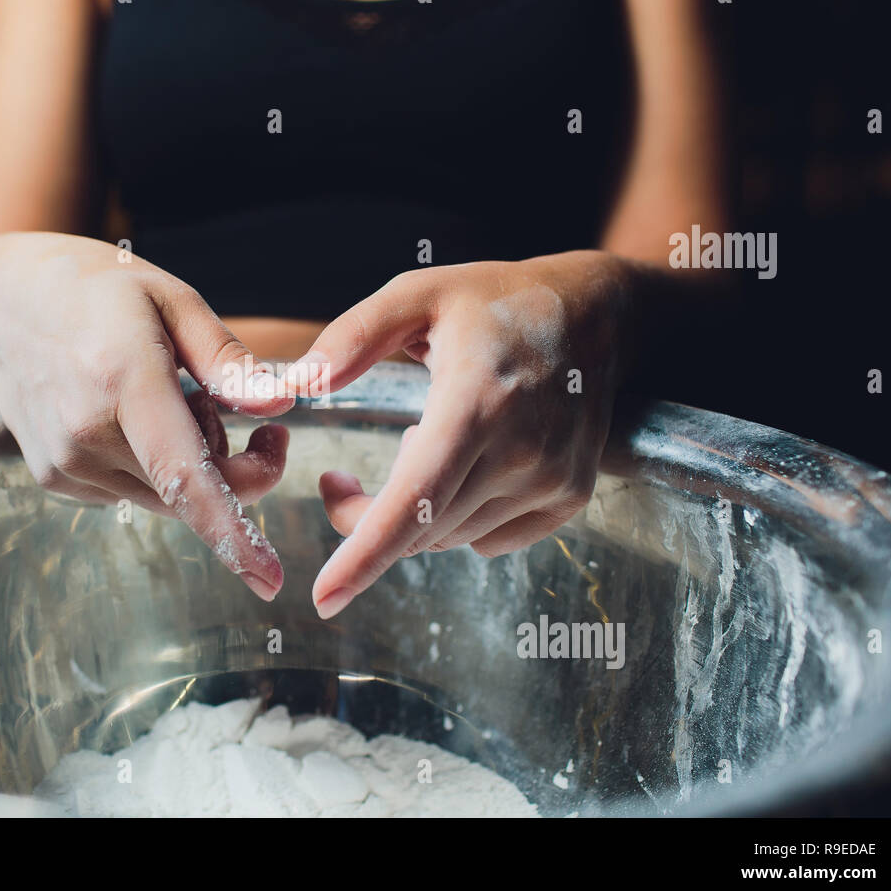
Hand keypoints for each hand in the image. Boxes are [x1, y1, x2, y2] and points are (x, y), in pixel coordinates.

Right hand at [0, 232, 293, 599]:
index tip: (268, 578)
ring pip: (164, 497)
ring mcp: (65, 462)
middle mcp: (88, 434)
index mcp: (124, 382)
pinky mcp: (54, 478)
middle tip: (265, 428)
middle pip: (191, 492)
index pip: (185, 475)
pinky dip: (155, 467)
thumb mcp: (174, 300)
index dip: (232, 532)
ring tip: (174, 399)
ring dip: (193, 465)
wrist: (7, 298)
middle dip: (242, 471)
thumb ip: (229, 359)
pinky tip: (137, 416)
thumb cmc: (100, 290)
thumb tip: (280, 404)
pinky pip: (132, 493)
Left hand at [280, 251, 634, 617]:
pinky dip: (457, 519)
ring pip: (450, 539)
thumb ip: (352, 335)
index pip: (416, 502)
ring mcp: (551, 482)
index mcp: (477, 403)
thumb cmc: (494, 302)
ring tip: (418, 445)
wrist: (592, 315)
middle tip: (338, 482)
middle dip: (363, 520)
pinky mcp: (568, 499)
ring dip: (413, 516)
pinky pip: (487, 541)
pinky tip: (463, 464)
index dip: (366, 555)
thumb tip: (298, 383)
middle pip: (420, 530)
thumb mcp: (417, 293)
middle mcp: (521, 453)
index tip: (324, 597)